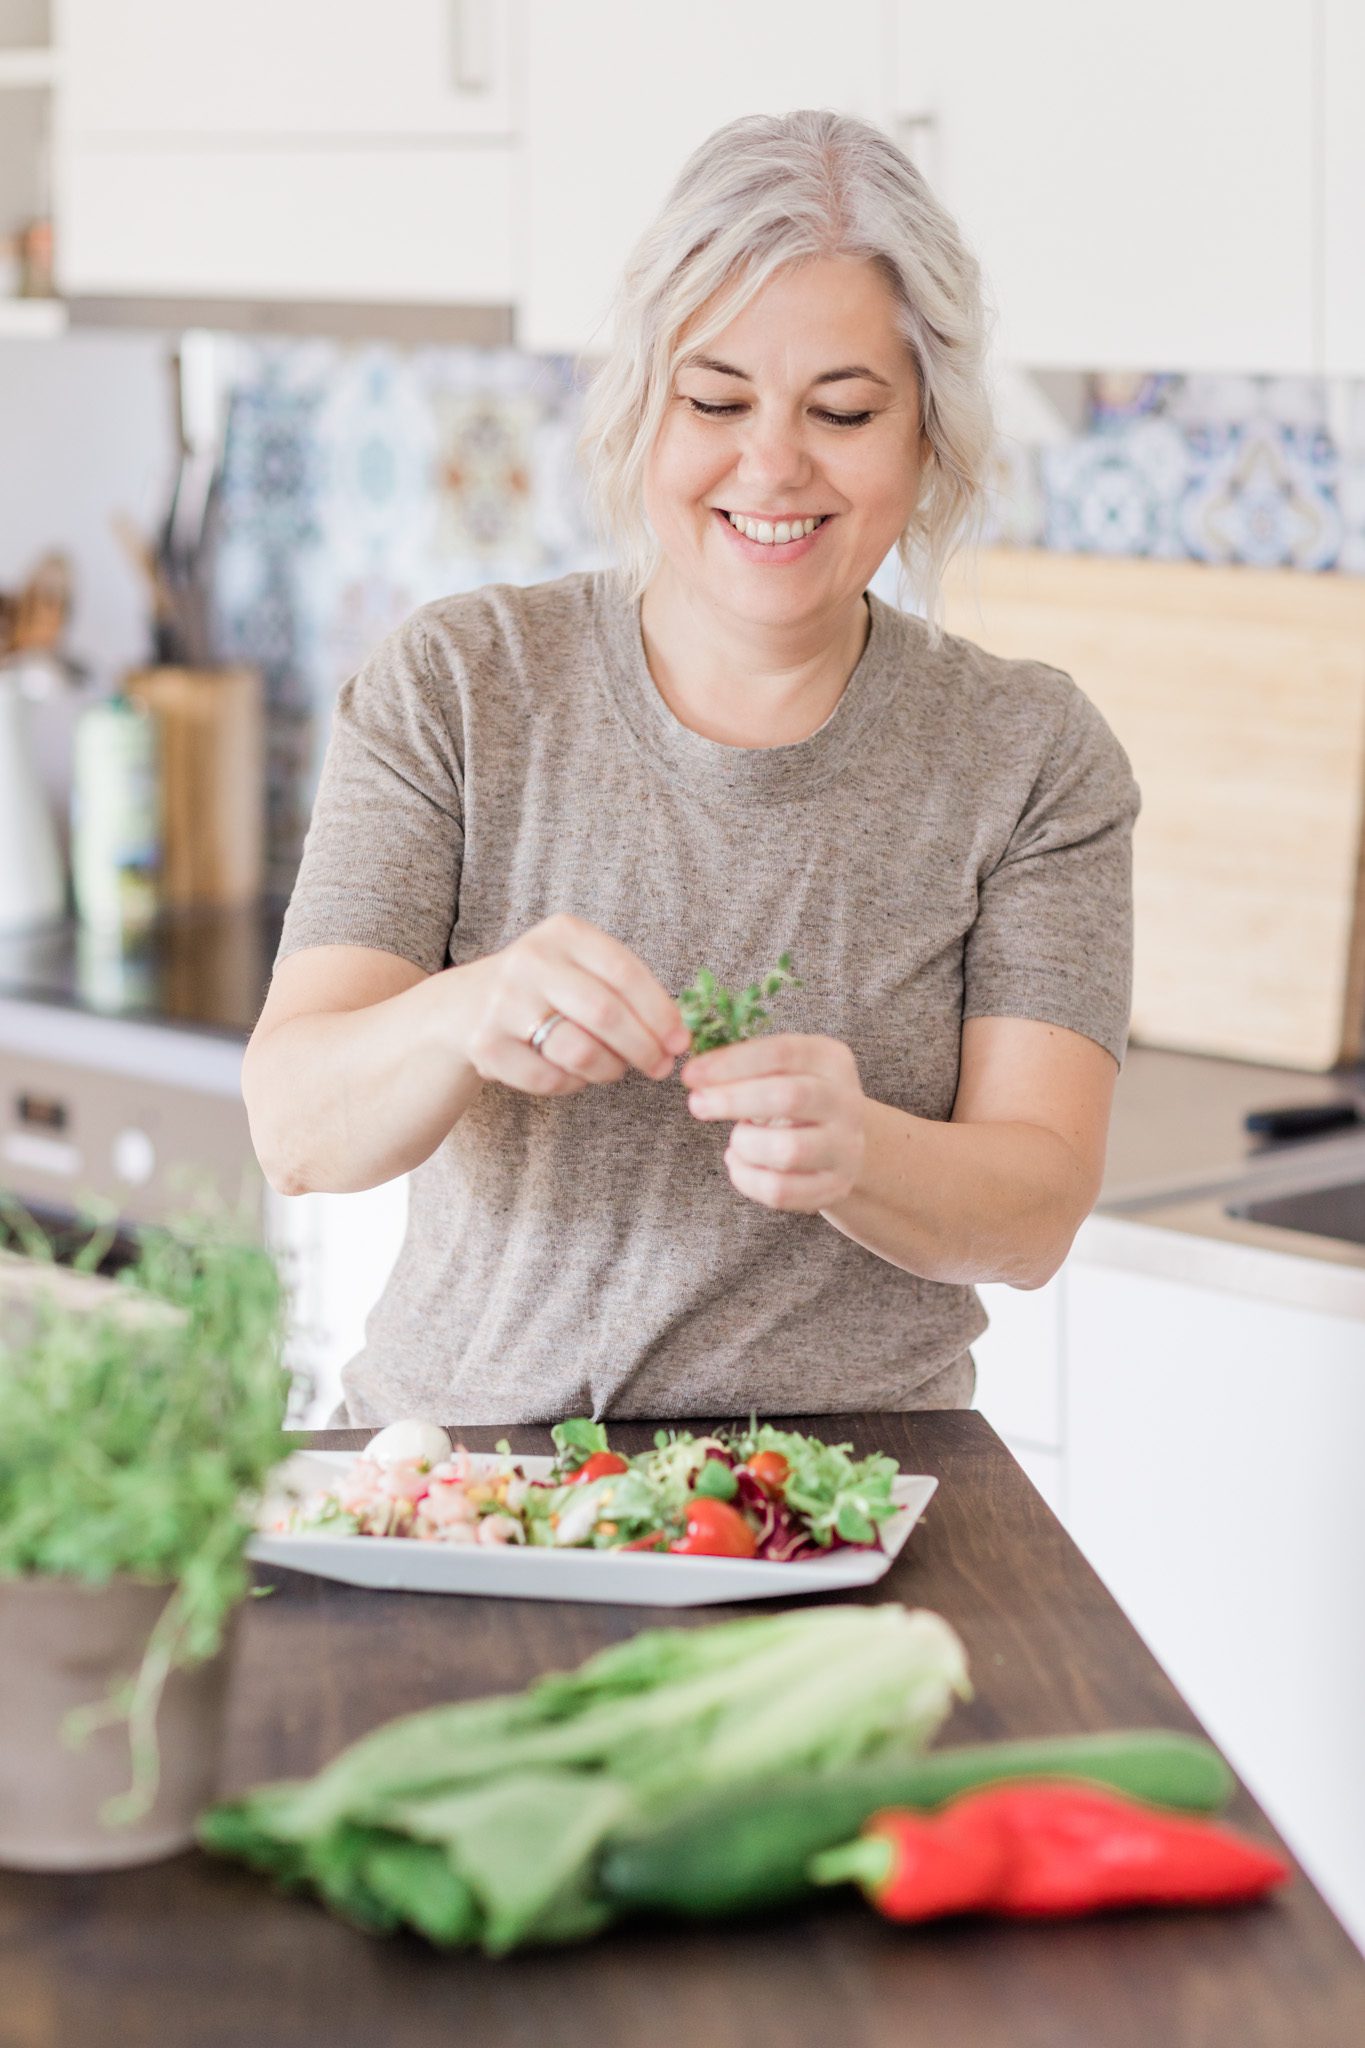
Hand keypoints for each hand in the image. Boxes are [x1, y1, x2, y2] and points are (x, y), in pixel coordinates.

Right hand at [460, 914, 690, 1097]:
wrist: (466, 1007)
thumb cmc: (546, 988)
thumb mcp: (581, 967)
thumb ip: (627, 989)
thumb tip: (679, 1034)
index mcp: (564, 933)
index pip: (625, 972)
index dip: (660, 1012)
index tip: (680, 1041)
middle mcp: (531, 960)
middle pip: (606, 1013)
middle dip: (643, 1048)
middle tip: (661, 1067)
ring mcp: (504, 1002)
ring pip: (579, 1051)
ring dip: (610, 1069)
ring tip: (615, 1070)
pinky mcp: (487, 1045)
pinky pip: (549, 1079)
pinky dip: (572, 1084)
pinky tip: (573, 1074)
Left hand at [681, 1034, 867, 1211]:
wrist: (840, 1141)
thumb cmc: (794, 1098)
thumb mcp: (780, 1071)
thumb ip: (743, 1065)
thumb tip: (695, 1073)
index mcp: (830, 1060)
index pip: (781, 1053)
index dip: (731, 1063)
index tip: (691, 1074)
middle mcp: (846, 1101)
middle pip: (789, 1098)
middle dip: (733, 1101)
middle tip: (697, 1104)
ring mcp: (845, 1147)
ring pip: (788, 1150)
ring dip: (745, 1144)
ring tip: (737, 1140)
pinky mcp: (835, 1186)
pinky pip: (781, 1191)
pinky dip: (747, 1179)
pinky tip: (739, 1163)